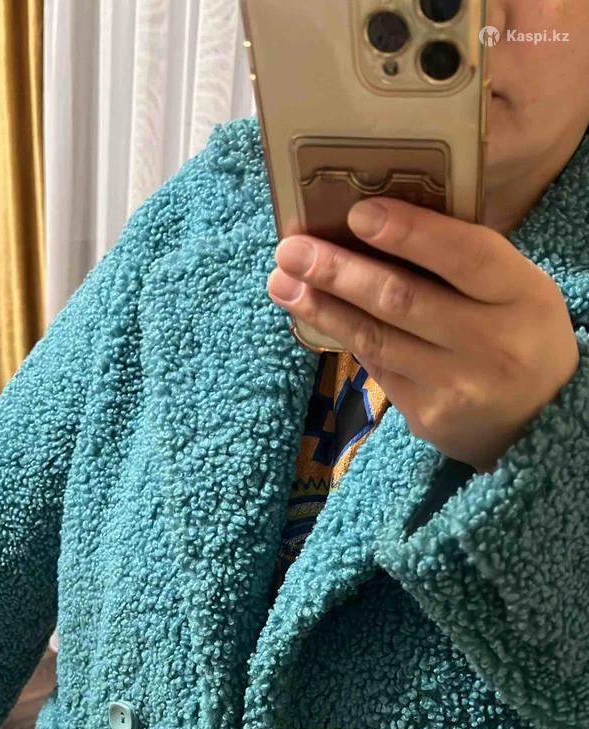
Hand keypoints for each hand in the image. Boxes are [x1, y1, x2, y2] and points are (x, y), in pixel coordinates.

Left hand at [267, 198, 579, 472]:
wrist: (541, 420)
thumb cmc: (517, 333)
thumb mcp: (513, 288)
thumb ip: (461, 260)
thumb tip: (376, 221)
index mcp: (520, 294)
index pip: (464, 256)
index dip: (409, 233)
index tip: (357, 212)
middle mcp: (490, 342)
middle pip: (403, 299)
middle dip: (339, 271)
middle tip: (291, 248)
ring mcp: (456, 386)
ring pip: (377, 339)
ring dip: (322, 307)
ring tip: (282, 281)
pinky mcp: (428, 417)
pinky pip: (377, 368)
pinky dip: (344, 337)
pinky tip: (312, 313)